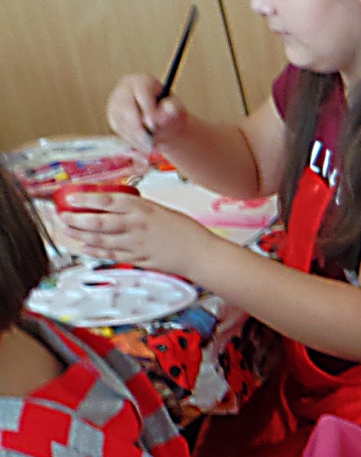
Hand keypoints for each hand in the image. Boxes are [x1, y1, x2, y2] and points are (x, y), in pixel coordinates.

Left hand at [59, 193, 216, 279]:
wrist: (201, 254)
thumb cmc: (186, 231)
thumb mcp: (160, 209)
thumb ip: (137, 208)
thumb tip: (115, 205)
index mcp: (143, 209)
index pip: (107, 200)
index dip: (85, 198)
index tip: (70, 196)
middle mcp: (137, 226)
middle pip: (99, 222)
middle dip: (77, 219)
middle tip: (63, 216)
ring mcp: (137, 245)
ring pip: (102, 239)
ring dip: (82, 235)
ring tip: (69, 231)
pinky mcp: (139, 259)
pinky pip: (113, 255)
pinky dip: (97, 251)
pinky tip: (86, 248)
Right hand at [107, 73, 188, 152]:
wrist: (163, 121)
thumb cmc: (171, 113)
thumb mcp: (177, 110)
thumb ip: (172, 111)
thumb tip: (159, 119)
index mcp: (142, 81)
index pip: (141, 92)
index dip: (147, 109)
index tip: (154, 125)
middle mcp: (124, 89)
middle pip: (126, 107)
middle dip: (138, 127)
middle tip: (150, 143)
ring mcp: (115, 102)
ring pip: (122, 121)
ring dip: (136, 136)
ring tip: (152, 145)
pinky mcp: (113, 116)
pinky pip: (120, 130)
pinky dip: (132, 139)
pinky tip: (144, 143)